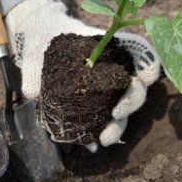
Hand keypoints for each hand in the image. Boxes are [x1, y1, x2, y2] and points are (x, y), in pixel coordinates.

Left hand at [5, 0, 159, 148]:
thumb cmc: (43, 36)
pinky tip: (94, 145)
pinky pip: (104, 119)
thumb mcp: (38, 46)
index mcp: (109, 45)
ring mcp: (107, 87)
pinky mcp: (94, 103)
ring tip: (105, 139)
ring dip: (119, 125)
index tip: (145, 77)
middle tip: (116, 113)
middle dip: (131, 102)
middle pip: (136, 85)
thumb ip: (36, 68)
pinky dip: (102, 131)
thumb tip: (32, 93)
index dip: (149, 63)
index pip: (140, 51)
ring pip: (124, 108)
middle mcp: (115, 67)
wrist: (36, 39)